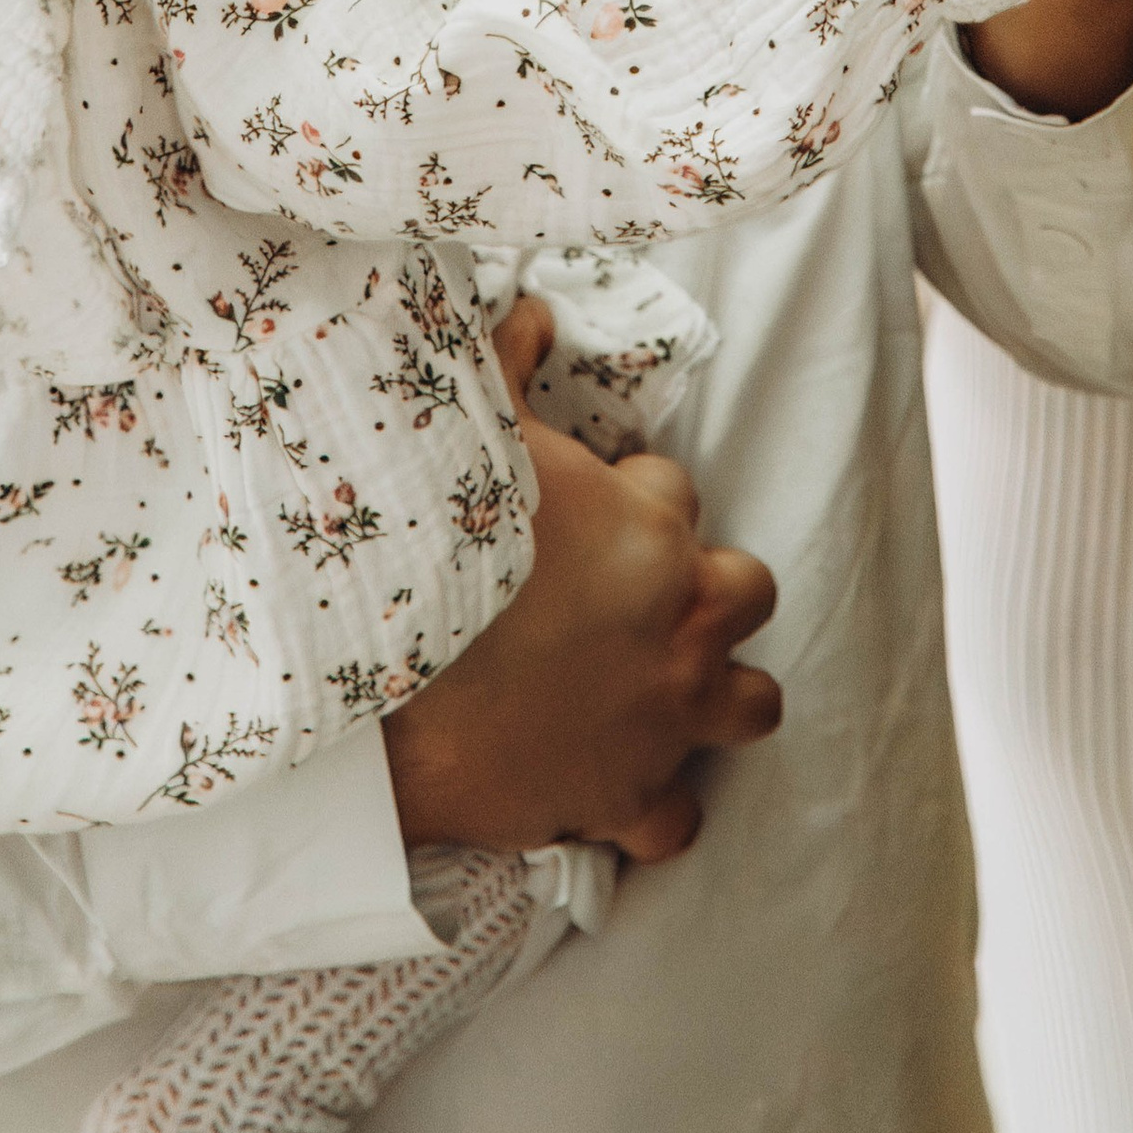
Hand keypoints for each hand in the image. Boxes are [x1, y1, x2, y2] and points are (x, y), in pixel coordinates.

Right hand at [381, 301, 781, 860]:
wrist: (379, 695)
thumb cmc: (432, 552)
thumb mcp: (472, 434)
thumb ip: (506, 364)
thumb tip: (531, 309)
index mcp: (654, 532)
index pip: (676, 489)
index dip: (632, 494)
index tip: (584, 510)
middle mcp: (683, 627)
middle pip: (749, 590)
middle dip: (704, 585)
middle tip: (630, 592)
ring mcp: (666, 720)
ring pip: (754, 706)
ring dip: (718, 690)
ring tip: (658, 681)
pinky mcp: (628, 800)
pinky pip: (676, 822)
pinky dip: (654, 808)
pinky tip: (617, 785)